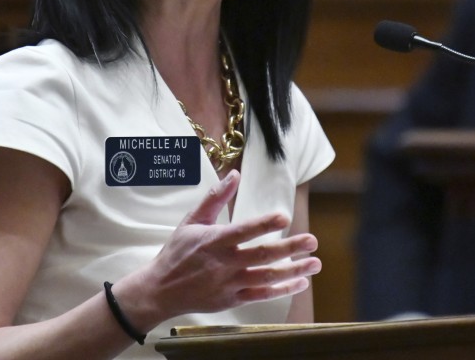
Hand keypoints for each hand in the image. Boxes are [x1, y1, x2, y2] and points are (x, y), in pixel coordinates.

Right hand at [116, 171, 321, 326]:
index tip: (284, 216)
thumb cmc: (177, 252)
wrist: (160, 290)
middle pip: (262, 256)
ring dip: (293, 270)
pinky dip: (282, 290)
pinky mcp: (232, 300)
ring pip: (267, 277)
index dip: (263, 224)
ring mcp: (229, 284)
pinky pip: (261, 295)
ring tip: (315, 263)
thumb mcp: (191, 220)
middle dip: (290, 248)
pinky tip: (300, 282)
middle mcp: (224, 263)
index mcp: (214, 241)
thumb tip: (234, 173)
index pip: (243, 231)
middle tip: (312, 241)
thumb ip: (215, 197)